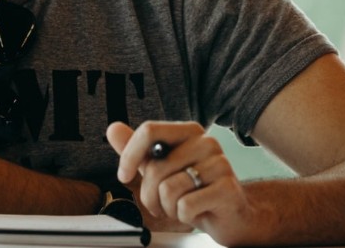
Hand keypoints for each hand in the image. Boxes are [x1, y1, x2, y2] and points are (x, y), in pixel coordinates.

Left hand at [106, 121, 256, 243]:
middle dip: (149, 194)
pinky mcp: (227, 188)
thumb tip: (113, 129)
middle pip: (155, 167)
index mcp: (189, 131)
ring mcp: (220, 163)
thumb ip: (137, 150)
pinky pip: (185, 205)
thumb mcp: (161, 169)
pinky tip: (195, 212)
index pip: (149, 130)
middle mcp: (206, 142)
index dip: (129, 155)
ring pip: (168, 188)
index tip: (123, 175)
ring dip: (167, 207)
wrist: (230, 215)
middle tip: (161, 202)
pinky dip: (183, 216)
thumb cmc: (195, 190)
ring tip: (180, 206)